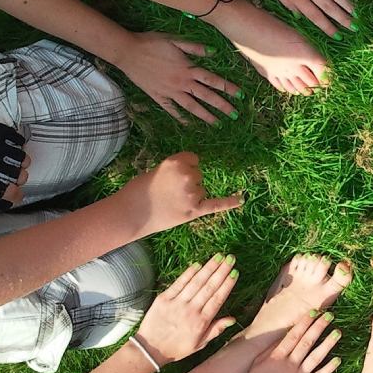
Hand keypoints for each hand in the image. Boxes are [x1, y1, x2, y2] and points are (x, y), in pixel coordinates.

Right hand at [112, 32, 240, 124]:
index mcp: (188, 69)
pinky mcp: (158, 96)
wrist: (128, 52)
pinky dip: (180, 117)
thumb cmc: (152, 43)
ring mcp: (170, 92)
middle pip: (206, 97)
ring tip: (217, 123)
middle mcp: (182, 83)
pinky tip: (188, 124)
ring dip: (205, 116)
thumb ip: (195, 48)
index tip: (240, 95)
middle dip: (222, 106)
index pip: (213, 80)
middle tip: (234, 115)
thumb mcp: (175, 41)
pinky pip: (171, 109)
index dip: (228, 88)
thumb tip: (214, 52)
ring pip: (191, 106)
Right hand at [114, 151, 242, 236]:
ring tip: (170, 202)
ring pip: (201, 190)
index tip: (172, 176)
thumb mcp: (158, 170)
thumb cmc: (139, 190)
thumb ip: (177, 170)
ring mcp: (192, 193)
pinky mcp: (194, 210)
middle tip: (167, 192)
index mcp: (176, 161)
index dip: (185, 168)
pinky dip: (230, 202)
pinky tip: (242, 199)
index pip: (193, 160)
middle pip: (198, 175)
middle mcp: (187, 175)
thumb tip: (195, 173)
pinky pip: (217, 204)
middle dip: (187, 183)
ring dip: (191, 196)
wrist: (131, 213)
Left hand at [135, 254, 239, 364]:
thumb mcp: (199, 345)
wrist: (149, 350)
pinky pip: (179, 283)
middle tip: (230, 258)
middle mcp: (191, 311)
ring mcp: (177, 304)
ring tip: (218, 257)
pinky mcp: (164, 299)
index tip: (234, 272)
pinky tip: (198, 264)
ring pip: (196, 282)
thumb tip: (232, 319)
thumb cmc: (176, 348)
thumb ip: (216, 330)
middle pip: (209, 287)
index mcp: (201, 322)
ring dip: (208, 268)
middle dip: (221, 271)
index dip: (227, 284)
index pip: (217, 299)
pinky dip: (189, 273)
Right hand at [240, 310, 341, 372]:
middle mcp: (289, 365)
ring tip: (337, 332)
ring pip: (316, 357)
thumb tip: (283, 336)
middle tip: (329, 316)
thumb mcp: (256, 364)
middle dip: (319, 327)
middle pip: (307, 342)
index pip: (293, 335)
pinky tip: (338, 359)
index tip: (313, 312)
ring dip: (328, 344)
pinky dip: (329, 368)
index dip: (304, 323)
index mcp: (276, 357)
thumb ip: (270, 350)